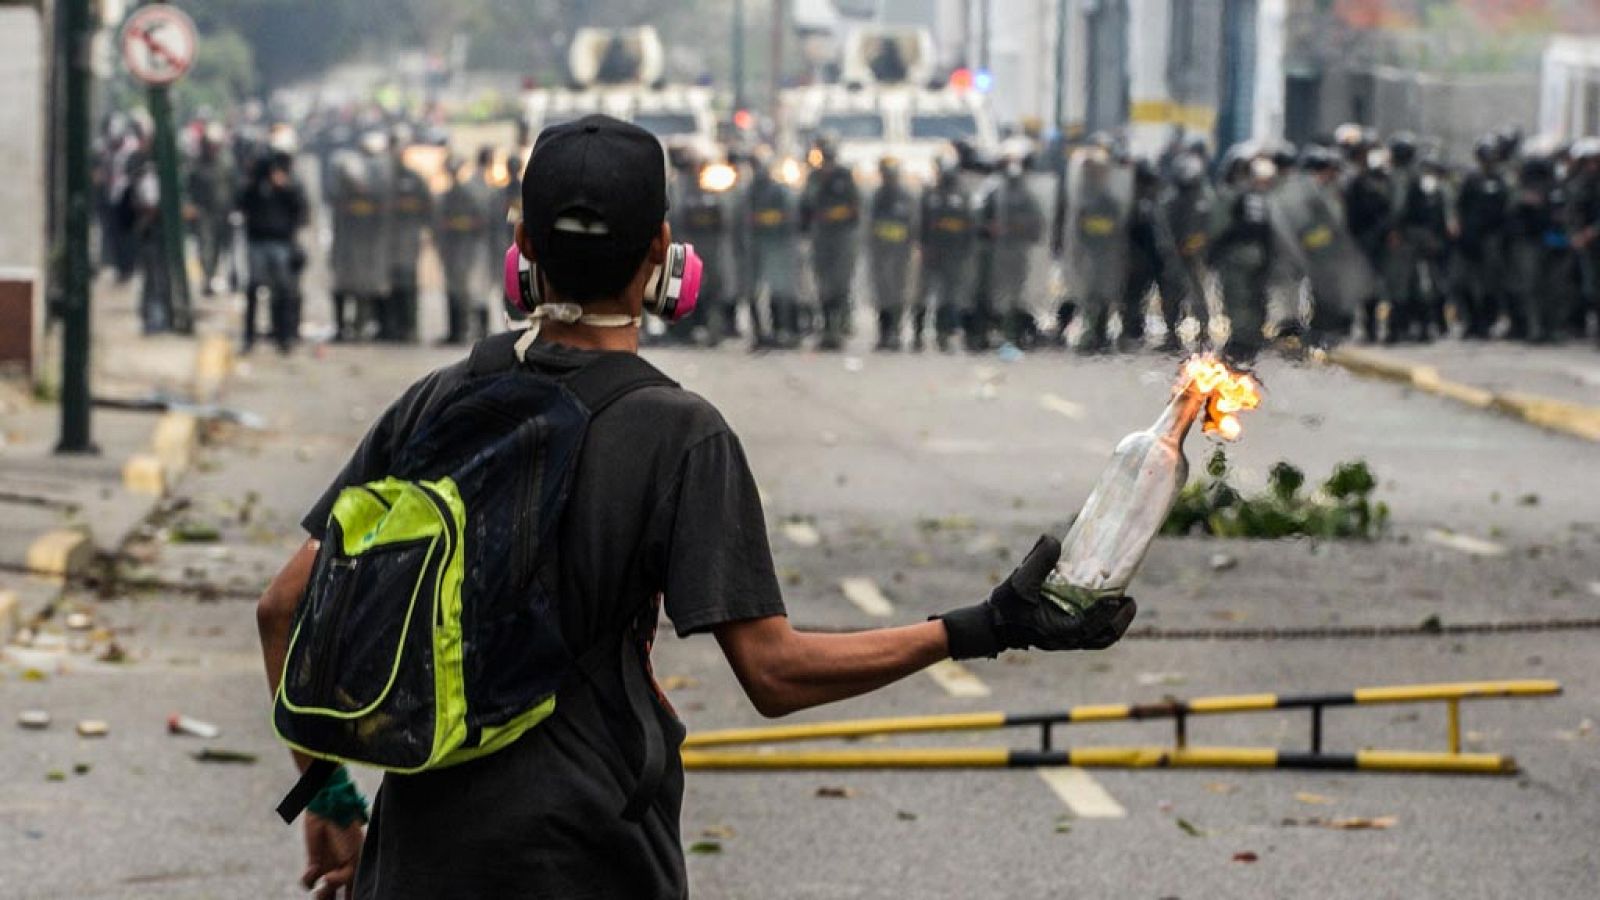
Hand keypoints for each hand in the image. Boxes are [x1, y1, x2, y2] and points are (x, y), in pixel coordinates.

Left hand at [302, 812, 363, 898]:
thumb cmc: (346, 831)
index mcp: (358, 869)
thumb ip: (343, 878)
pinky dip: (309, 879)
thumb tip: (324, 886)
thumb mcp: (353, 857)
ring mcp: (328, 867)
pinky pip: (308, 881)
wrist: (330, 810)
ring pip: (322, 893)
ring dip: (320, 896)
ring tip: (320, 893)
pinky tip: (313, 869)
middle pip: (337, 896)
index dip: (354, 897)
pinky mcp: (313, 863)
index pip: (358, 890)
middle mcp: (343, 870)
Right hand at [939, 535, 1137, 659]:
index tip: (1118, 596)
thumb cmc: (1006, 607)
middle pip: (1103, 637)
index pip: (1091, 626)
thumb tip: (1053, 539)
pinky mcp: (1062, 636)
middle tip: (1128, 600)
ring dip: (1113, 623)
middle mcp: (1066, 639)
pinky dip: (1100, 622)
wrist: (990, 626)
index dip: (1107, 612)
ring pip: (1099, 638)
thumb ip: (1038, 560)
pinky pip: (1090, 634)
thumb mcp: (1020, 581)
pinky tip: (1101, 603)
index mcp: (1058, 631)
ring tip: (1122, 603)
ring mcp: (1065, 640)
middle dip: (1119, 620)